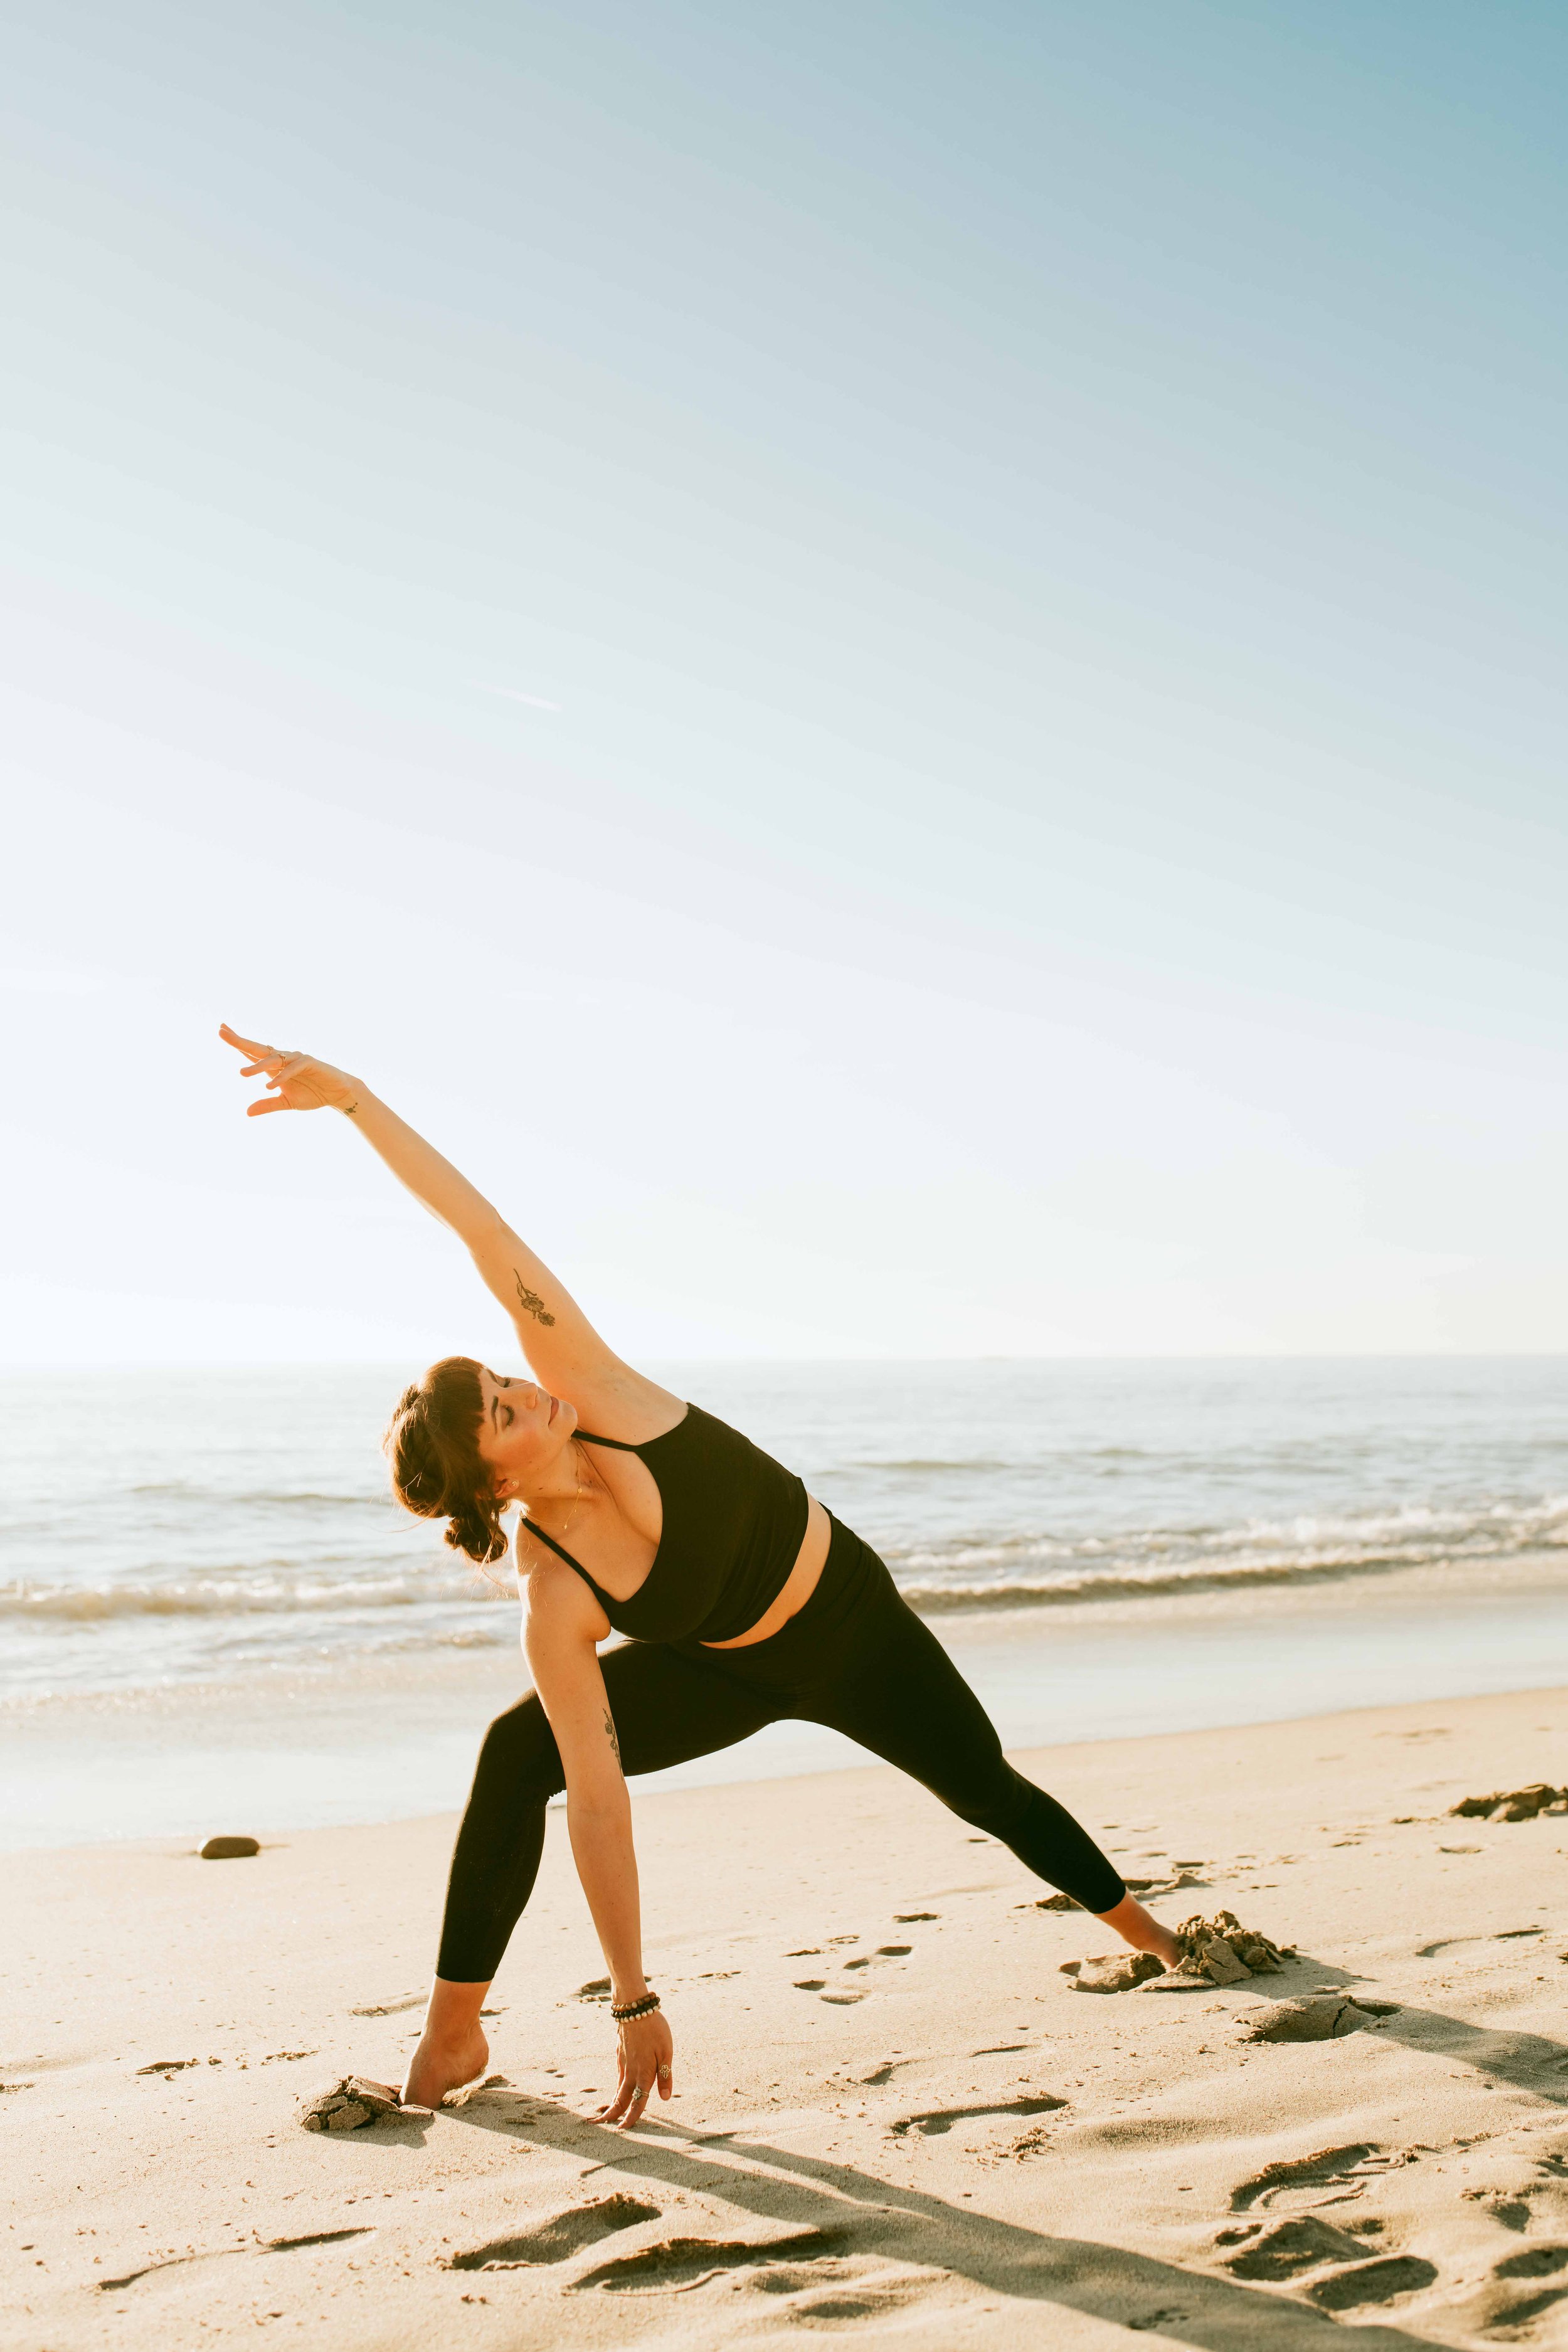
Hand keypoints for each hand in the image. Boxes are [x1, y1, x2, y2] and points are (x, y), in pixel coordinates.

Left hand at [219, 1024, 359, 1116]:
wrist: (337, 1094)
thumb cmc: (312, 1094)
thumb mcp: (286, 1103)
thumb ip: (267, 1105)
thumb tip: (247, 1112)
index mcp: (275, 1067)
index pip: (252, 1052)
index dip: (237, 1042)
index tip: (221, 1030)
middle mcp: (283, 1059)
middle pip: (257, 1048)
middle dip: (239, 1040)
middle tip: (221, 1032)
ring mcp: (296, 1059)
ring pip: (273, 1059)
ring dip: (257, 1066)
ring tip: (242, 1074)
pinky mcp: (309, 1062)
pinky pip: (292, 1069)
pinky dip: (281, 1077)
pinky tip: (270, 1086)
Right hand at [592, 2008, 673, 2129]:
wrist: (634, 2007)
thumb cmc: (654, 2028)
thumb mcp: (666, 2051)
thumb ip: (665, 2076)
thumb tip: (665, 2098)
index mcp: (643, 2074)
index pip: (637, 2102)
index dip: (632, 2117)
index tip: (624, 2129)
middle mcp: (631, 2071)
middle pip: (620, 2098)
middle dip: (612, 2114)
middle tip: (603, 2126)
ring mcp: (623, 2062)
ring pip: (618, 2087)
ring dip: (614, 2101)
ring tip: (610, 2112)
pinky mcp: (620, 2053)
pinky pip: (619, 2074)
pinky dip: (617, 2085)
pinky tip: (619, 2086)